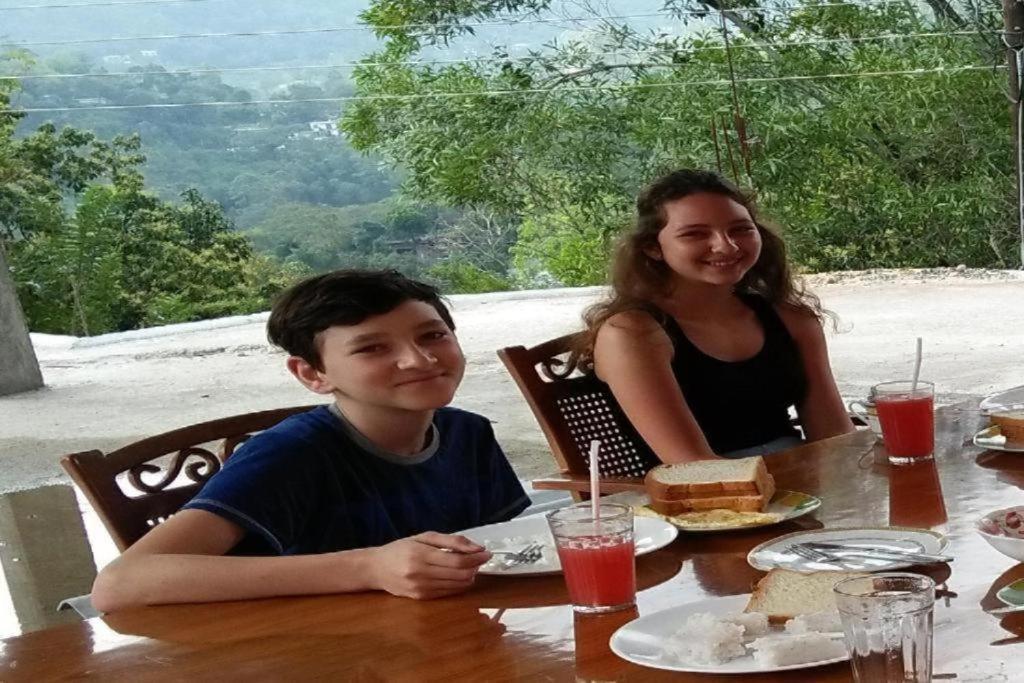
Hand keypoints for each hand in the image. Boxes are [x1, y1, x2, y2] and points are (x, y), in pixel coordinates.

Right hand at [367, 532, 491, 599]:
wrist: (376, 569)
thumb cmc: (400, 549)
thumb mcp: (423, 537)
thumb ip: (450, 541)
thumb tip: (476, 547)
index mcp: (421, 555)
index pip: (457, 561)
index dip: (476, 558)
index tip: (487, 553)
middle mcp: (421, 574)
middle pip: (459, 574)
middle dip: (475, 566)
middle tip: (481, 558)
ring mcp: (421, 589)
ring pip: (456, 585)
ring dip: (469, 576)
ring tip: (470, 566)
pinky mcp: (422, 598)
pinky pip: (449, 593)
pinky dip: (459, 584)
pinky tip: (459, 575)